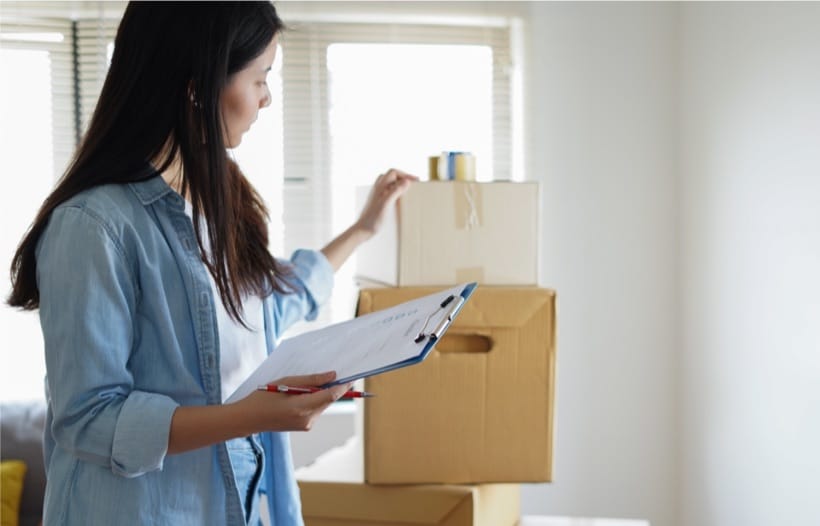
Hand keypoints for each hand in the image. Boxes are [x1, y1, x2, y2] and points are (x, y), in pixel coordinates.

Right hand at [234, 371, 351, 432]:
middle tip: (331, 374)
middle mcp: (307, 419)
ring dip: (321, 394)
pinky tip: (301, 395)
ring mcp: (306, 425)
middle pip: (328, 400)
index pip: (331, 396)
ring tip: (305, 385)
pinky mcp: (304, 426)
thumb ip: (311, 380)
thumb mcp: (286, 382)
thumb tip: (332, 376)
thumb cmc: (263, 398)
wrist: (248, 419)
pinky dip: (314, 401)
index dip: (343, 386)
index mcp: (302, 407)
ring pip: (322, 405)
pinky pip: (315, 410)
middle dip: (331, 388)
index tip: (352, 377)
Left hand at [354, 169, 417, 238]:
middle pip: (392, 176)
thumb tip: (406, 181)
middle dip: (403, 177)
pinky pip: (389, 191)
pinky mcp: (379, 201)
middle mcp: (378, 189)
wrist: (363, 230)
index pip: (393, 172)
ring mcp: (378, 195)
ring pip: (390, 183)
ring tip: (408, 190)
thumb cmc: (372, 219)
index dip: (405, 174)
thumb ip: (395, 191)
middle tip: (413, 183)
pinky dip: (397, 191)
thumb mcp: (386, 204)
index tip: (415, 181)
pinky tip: (400, 199)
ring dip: (400, 184)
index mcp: (380, 187)